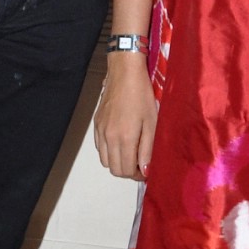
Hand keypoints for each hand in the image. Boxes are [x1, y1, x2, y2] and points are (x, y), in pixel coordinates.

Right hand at [94, 52, 155, 179]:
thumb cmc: (142, 95)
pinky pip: (100, 148)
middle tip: (141, 164)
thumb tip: (145, 170)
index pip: (127, 171)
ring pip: (106, 161)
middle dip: (128, 171)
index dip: (138, 175)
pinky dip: (110, 152)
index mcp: (124, 138)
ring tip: (131, 153)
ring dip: (118, 163)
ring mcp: (100, 131)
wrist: (124, 73)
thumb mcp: (152, 122)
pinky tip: (121, 142)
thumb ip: (148, 149)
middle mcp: (108, 138)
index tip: (147, 170)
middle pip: (115, 170)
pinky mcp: (96, 124)